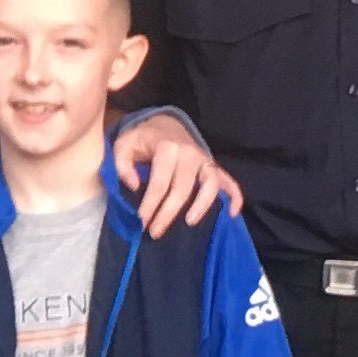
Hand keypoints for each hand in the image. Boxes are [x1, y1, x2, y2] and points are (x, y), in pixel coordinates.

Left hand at [110, 111, 241, 236]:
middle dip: (168, 213)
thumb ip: (122, 164)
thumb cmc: (142, 140)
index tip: (141, 222)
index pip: (159, 182)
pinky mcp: (214, 167)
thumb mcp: (123, 145)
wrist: (165, 124)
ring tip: (189, 223)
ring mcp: (205, 161)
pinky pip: (230, 182)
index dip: (150, 205)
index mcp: (167, 148)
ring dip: (202, 206)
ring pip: (211, 184)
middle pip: (183, 188)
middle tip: (155, 232)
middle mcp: (190, 154)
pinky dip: (235, 197)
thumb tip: (133, 186)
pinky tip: (232, 214)